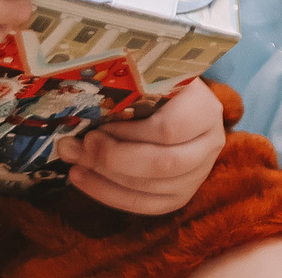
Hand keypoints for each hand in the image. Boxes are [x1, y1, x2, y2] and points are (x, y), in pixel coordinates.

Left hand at [62, 77, 227, 214]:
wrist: (176, 101)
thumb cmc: (154, 83)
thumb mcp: (147, 76)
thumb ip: (127, 89)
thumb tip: (82, 106)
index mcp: (203, 108)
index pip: (169, 130)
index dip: (130, 133)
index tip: (96, 127)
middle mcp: (209, 144)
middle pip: (163, 164)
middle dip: (114, 159)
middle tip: (76, 145)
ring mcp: (198, 174)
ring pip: (153, 188)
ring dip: (105, 177)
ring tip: (73, 161)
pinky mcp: (181, 194)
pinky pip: (147, 205)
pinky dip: (110, 194)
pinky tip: (82, 178)